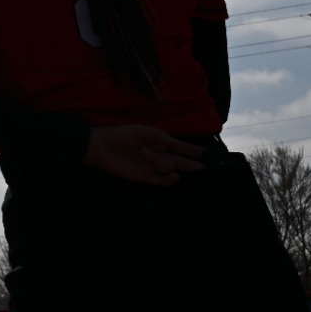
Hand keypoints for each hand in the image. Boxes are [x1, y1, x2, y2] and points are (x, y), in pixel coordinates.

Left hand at [83, 125, 206, 186]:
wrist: (100, 147)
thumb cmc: (120, 135)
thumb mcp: (142, 131)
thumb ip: (160, 138)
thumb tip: (175, 144)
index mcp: (159, 141)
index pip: (182, 147)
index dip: (196, 152)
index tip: (211, 156)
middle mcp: (159, 154)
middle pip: (182, 161)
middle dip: (195, 164)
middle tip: (209, 169)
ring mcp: (152, 166)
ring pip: (171, 168)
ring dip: (164, 162)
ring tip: (143, 154)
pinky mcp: (144, 177)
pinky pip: (161, 180)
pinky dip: (168, 179)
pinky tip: (173, 176)